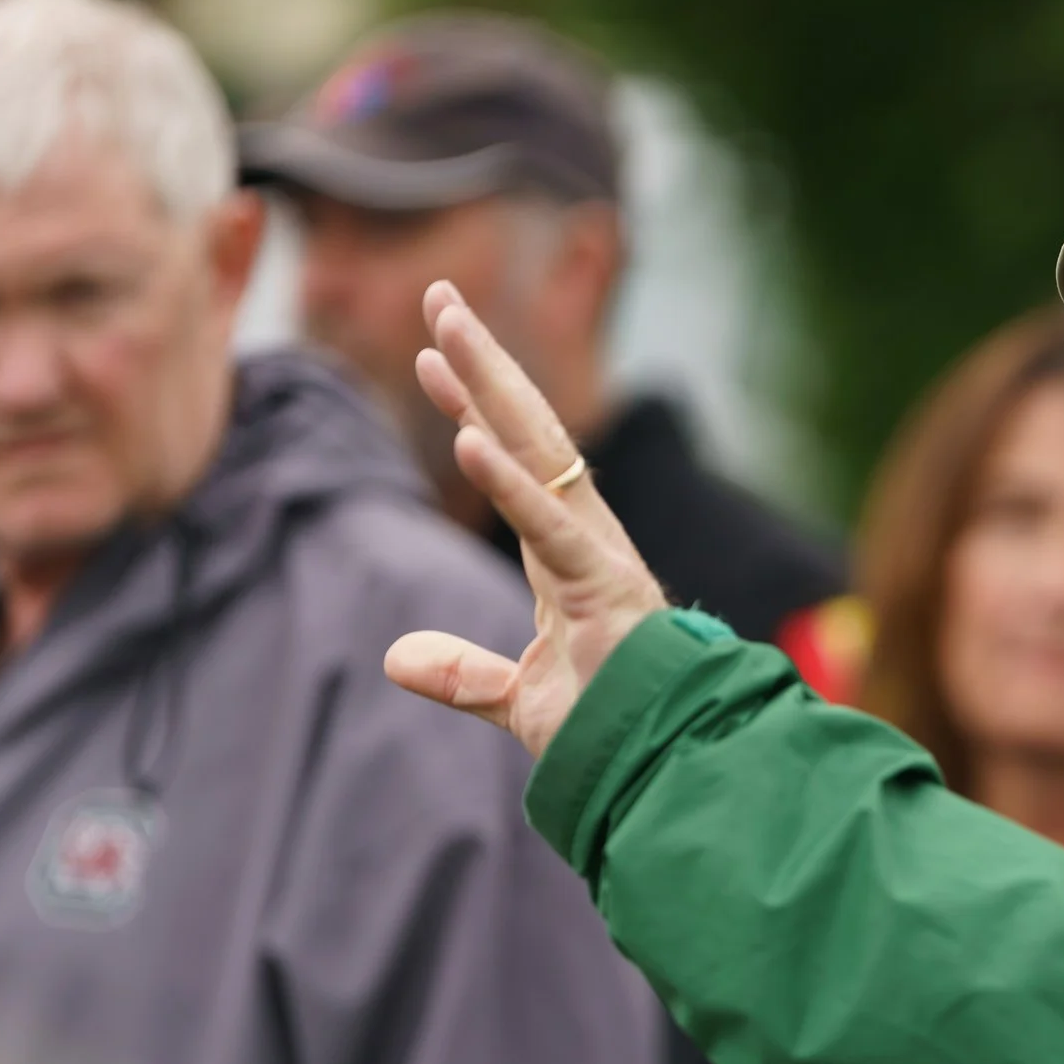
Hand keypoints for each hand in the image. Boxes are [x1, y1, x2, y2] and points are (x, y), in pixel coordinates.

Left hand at [382, 280, 668, 753]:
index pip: (515, 463)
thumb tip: (398, 658)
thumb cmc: (613, 730)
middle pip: (529, 433)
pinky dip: (508, 485)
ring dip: (491, 390)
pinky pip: (549, 527)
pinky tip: (468, 440)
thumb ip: (462, 672)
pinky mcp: (604, 589)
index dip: (472, 409)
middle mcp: (587, 539)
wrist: (666, 766)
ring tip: (447, 332)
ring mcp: (599, 556)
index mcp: (568, 556)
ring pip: (541, 456)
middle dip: (484, 364)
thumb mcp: (517, 697)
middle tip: (440, 297)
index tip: (432, 358)